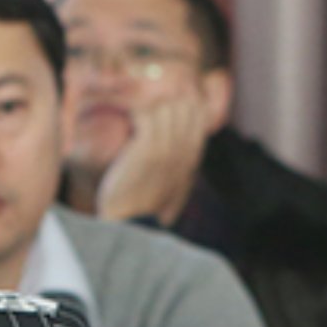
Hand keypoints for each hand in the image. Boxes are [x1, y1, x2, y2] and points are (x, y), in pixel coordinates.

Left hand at [93, 95, 209, 224]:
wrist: (133, 224)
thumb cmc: (146, 205)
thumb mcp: (174, 183)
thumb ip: (179, 162)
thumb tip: (181, 146)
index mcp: (192, 157)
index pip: (199, 113)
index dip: (180, 103)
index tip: (160, 108)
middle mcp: (184, 150)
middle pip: (184, 105)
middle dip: (164, 102)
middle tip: (144, 111)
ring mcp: (167, 149)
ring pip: (165, 107)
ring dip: (147, 107)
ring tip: (134, 117)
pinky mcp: (147, 151)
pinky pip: (144, 115)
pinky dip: (134, 112)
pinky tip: (127, 121)